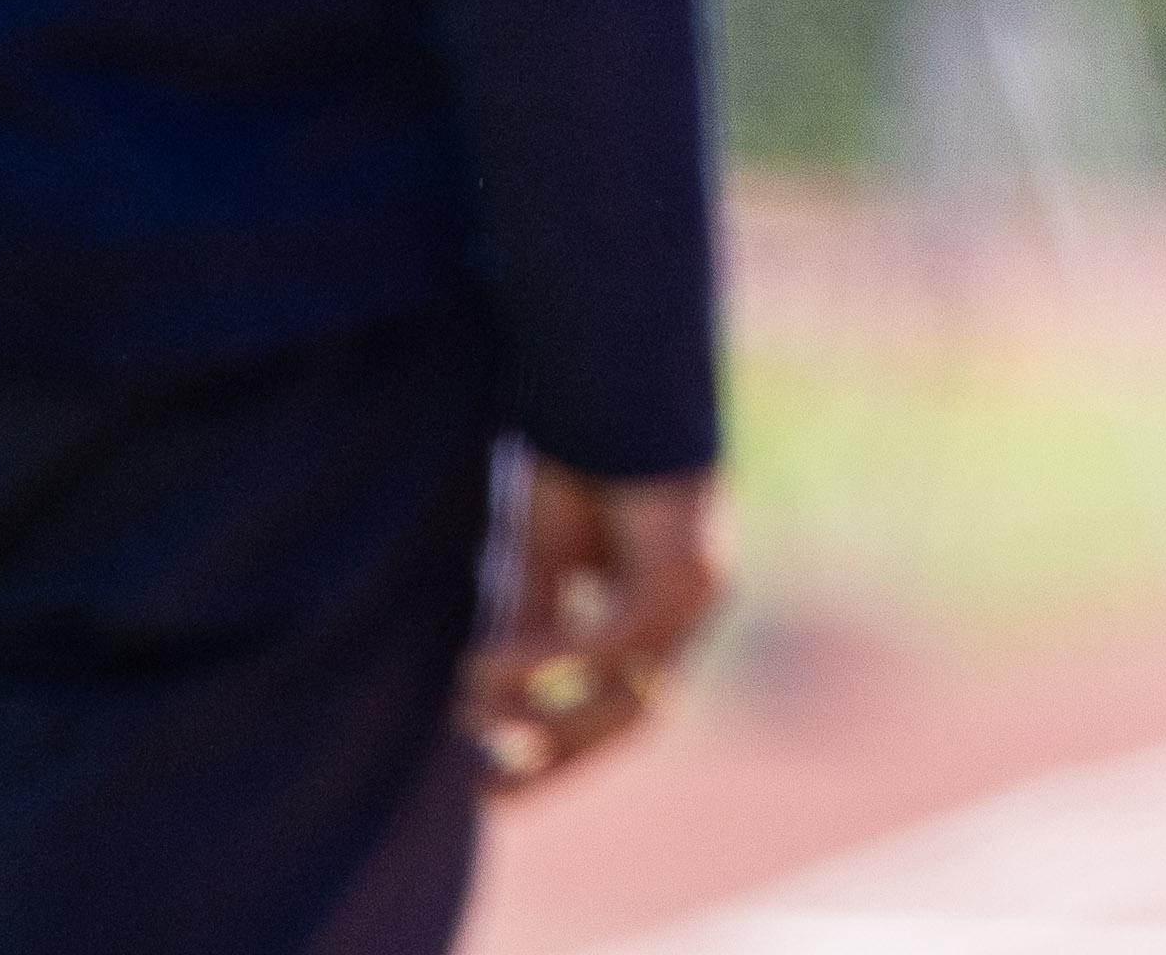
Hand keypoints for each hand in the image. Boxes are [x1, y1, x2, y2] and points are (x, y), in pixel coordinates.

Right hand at [461, 460, 723, 792]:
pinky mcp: (689, 564)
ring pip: (631, 692)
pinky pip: (613, 638)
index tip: (492, 791)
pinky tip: (484, 660)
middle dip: (559, 756)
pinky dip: (547, 659)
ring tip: (466, 700)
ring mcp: (699, 588)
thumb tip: (484, 708)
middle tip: (485, 783)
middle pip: (637, 716)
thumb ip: (531, 628)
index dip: (564, 756)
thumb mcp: (541, 562)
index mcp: (661, 605)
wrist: (609, 374)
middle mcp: (690, 603)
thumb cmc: (578, 458)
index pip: (624, 706)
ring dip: (544, 711)